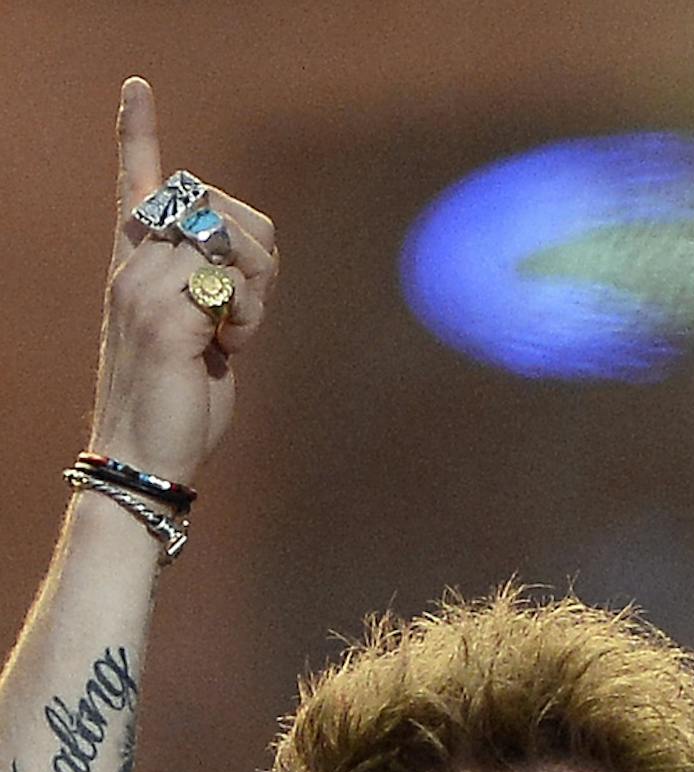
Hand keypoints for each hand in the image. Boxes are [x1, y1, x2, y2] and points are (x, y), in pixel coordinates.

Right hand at [91, 79, 279, 489]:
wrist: (146, 459)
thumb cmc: (180, 407)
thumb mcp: (200, 336)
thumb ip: (212, 289)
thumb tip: (246, 258)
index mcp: (137, 267)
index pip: (135, 186)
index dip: (136, 134)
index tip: (137, 86)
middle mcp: (133, 265)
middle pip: (214, 204)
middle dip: (254, 251)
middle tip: (246, 313)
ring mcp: (144, 286)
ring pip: (226, 238)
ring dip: (255, 289)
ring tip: (233, 338)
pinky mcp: (165, 315)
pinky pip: (230, 283)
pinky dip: (247, 317)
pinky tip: (227, 351)